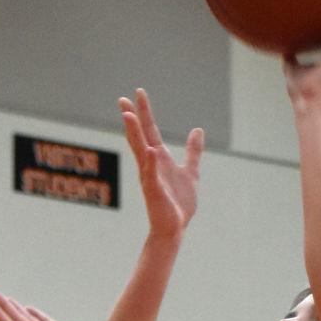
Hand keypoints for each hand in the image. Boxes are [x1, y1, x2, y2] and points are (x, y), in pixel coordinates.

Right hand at [119, 89, 203, 240]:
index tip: (138, 93)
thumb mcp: (190, 171)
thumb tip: (198, 130)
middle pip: (140, 137)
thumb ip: (193, 151)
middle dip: (132, 118)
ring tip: (128, 116)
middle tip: (122, 99)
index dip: (145, 112)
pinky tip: (150, 151)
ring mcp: (150, 177)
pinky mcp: (154, 192)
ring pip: (140, 152)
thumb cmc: (179, 203)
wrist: (175, 228)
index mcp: (159, 158)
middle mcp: (151, 165)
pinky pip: (152, 175)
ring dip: (134, 134)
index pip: (149, 130)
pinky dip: (151, 164)